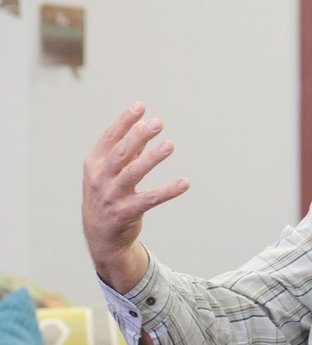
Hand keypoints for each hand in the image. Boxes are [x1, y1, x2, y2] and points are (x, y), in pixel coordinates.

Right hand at [82, 102, 189, 291]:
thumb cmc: (108, 198)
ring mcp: (111, 196)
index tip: (141, 106)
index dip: (125, 121)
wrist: (102, 238)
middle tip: (158, 122)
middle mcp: (100, 179)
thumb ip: (126, 153)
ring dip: (152, 158)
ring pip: (133, 173)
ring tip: (170, 145)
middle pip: (121, 153)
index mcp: (94, 164)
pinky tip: (185, 183)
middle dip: (138, 136)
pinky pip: (150, 199)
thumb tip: (144, 128)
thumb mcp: (110, 174)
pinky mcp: (126, 213)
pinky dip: (168, 191)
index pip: (110, 138)